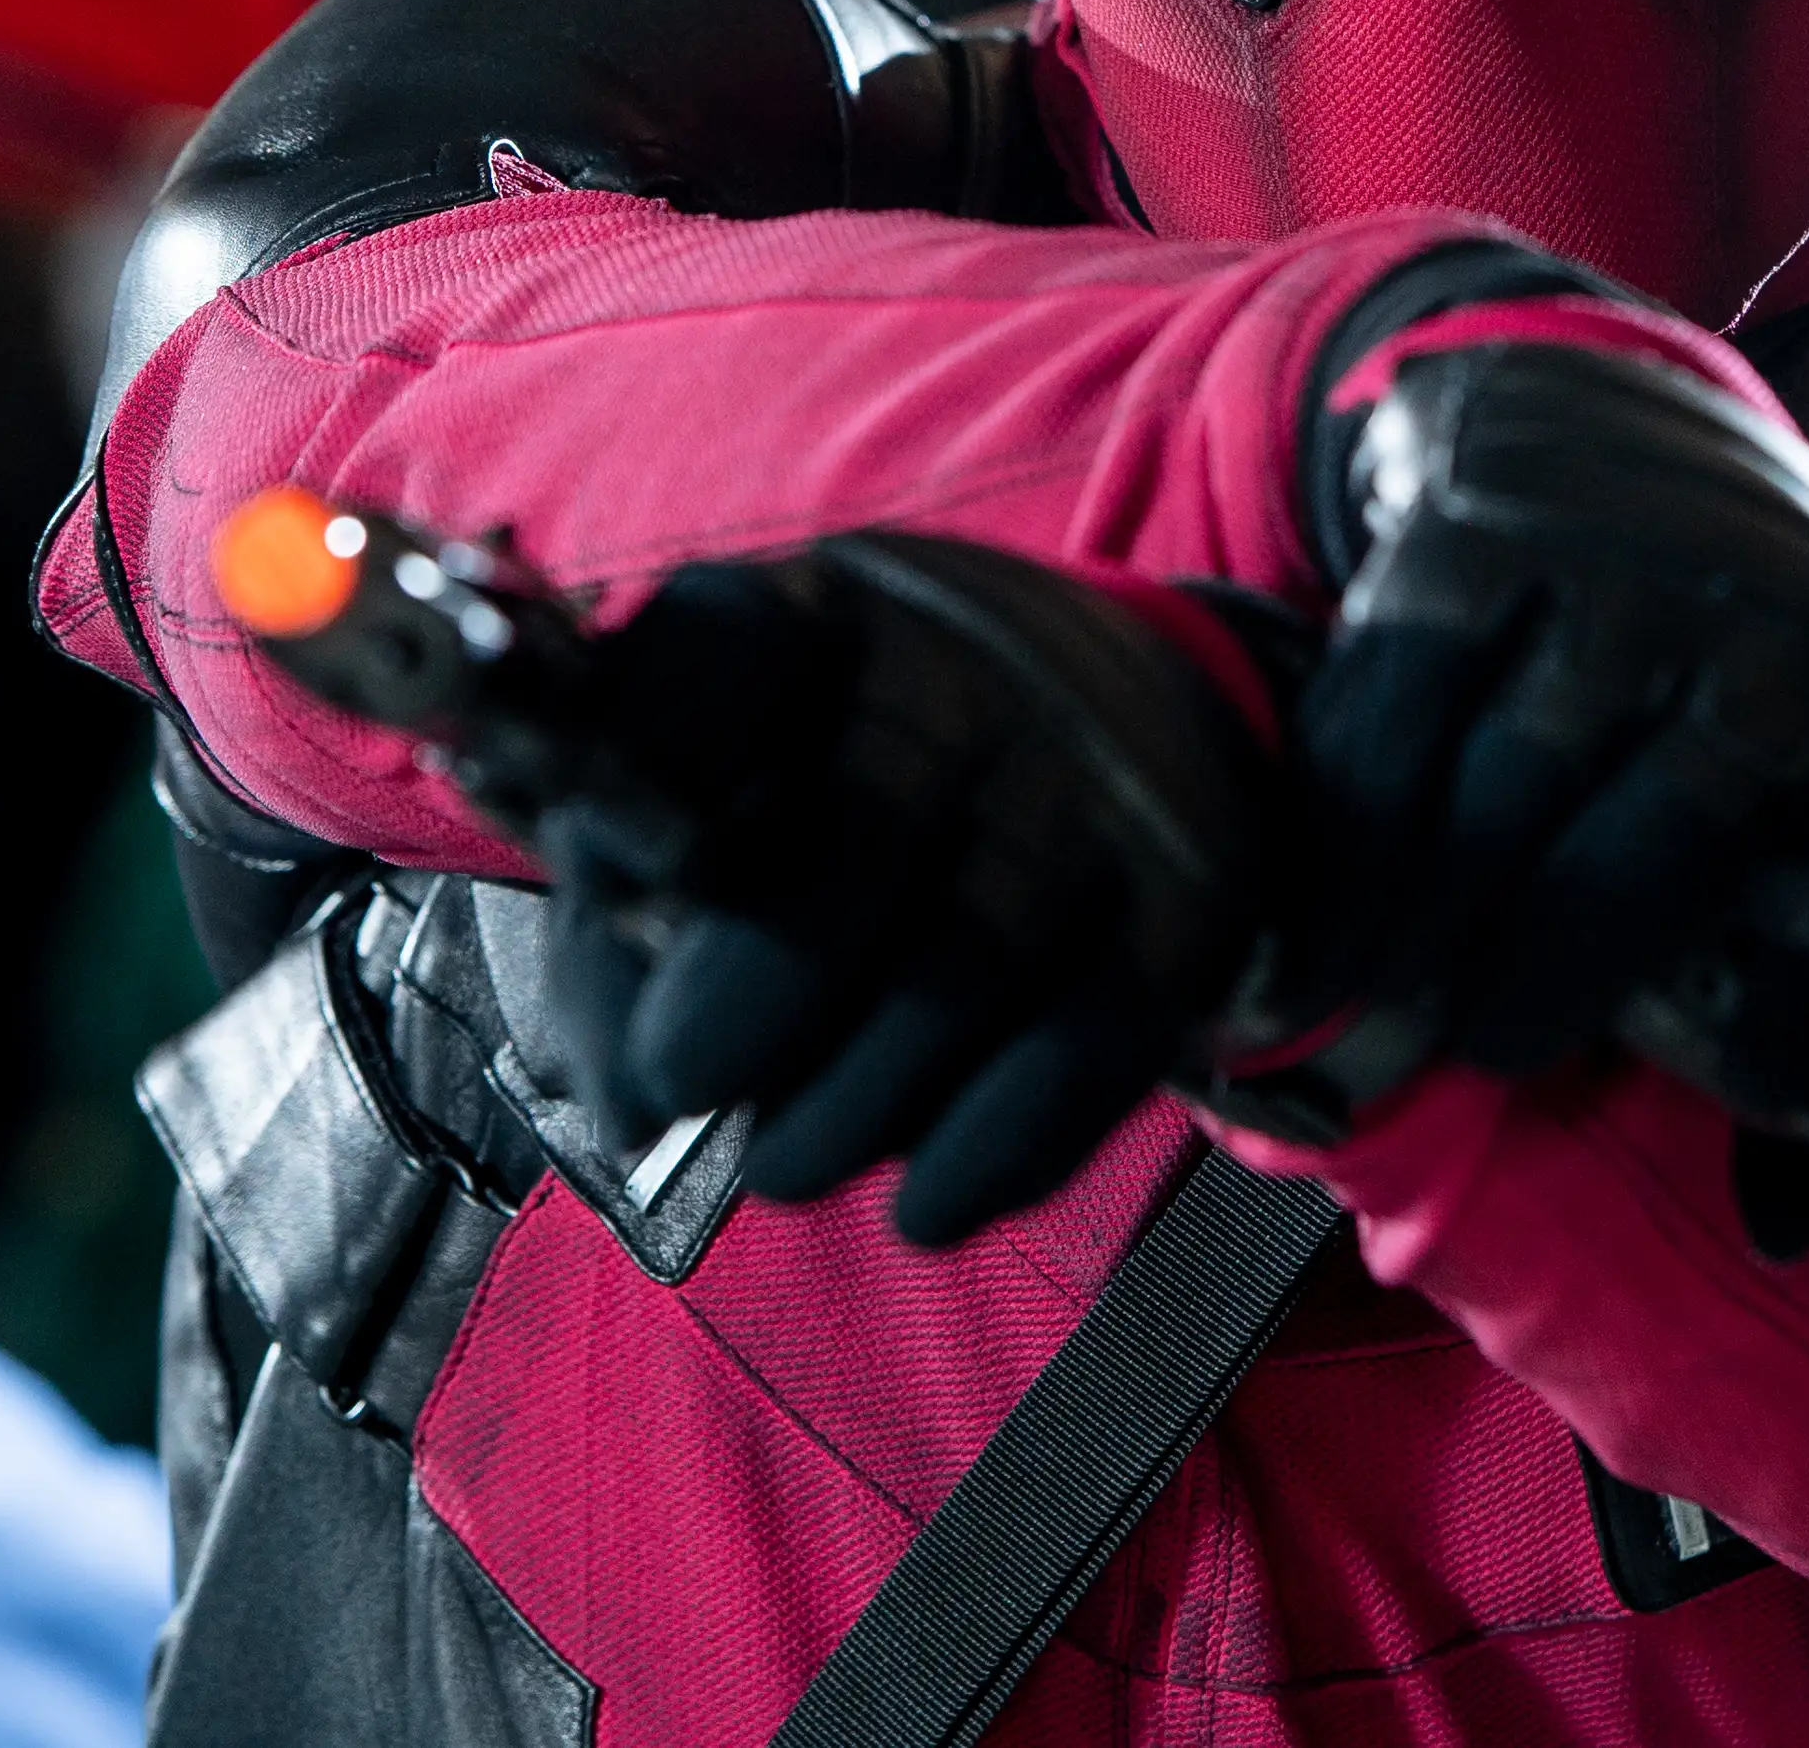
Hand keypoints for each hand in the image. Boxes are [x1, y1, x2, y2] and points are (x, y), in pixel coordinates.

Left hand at [538, 533, 1270, 1245]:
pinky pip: (1080, 1057)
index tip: (617, 913)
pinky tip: (927, 1201)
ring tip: (789, 1159)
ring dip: (840, 1121)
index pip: (708, 675)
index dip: (634, 812)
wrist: (1134, 718)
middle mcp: (974, 667)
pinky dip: (980, 1159)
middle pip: (846, 851)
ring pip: (956, 985)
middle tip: (683, 1083)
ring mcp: (1097, 775)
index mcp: (824, 607)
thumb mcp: (735, 765)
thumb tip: (627, 1101)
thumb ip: (630, 913)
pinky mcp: (1191, 894)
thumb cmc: (864, 768)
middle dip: (731, 1010)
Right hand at [1296, 344, 1808, 1077]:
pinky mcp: (1479, 518)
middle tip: (1484, 1040)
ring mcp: (1626, 557)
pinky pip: (1392, 727)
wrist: (1594, 397)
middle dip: (1542, 989)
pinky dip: (1342, 840)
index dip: (1808, 1013)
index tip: (1716, 1068)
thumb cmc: (1715, 626)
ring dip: (1422, 936)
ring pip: (1497, 812)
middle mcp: (1778, 609)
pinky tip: (1326, 913)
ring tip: (1388, 993)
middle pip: (1643, 873)